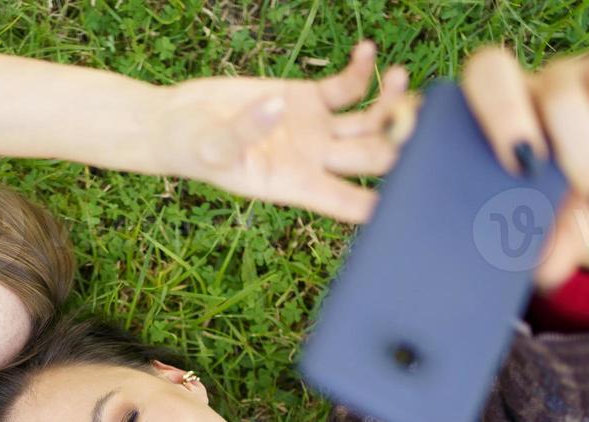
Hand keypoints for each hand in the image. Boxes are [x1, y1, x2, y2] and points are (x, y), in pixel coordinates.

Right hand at [154, 40, 409, 222]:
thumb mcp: (208, 146)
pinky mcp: (310, 99)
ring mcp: (317, 130)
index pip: (350, 203)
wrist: (177, 122)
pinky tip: (365, 50)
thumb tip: (275, 109)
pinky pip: (349, 88)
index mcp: (296, 185)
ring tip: (398, 77)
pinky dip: (362, 70)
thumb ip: (242, 132)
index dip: (383, 203)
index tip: (411, 190)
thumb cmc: (188, 146)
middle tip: (409, 112)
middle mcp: (315, 161)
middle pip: (374, 157)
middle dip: (398, 139)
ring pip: (371, 122)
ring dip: (392, 102)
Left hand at [460, 46, 588, 287]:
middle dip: (503, 118)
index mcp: (476, 131)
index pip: (438, 107)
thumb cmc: (568, 224)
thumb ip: (544, 248)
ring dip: (578, 151)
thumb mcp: (555, 240)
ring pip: (560, 92)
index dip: (433, 121)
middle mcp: (514, 96)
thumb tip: (544, 270)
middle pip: (490, 72)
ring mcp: (562, 80)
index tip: (456, 159)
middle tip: (524, 168)